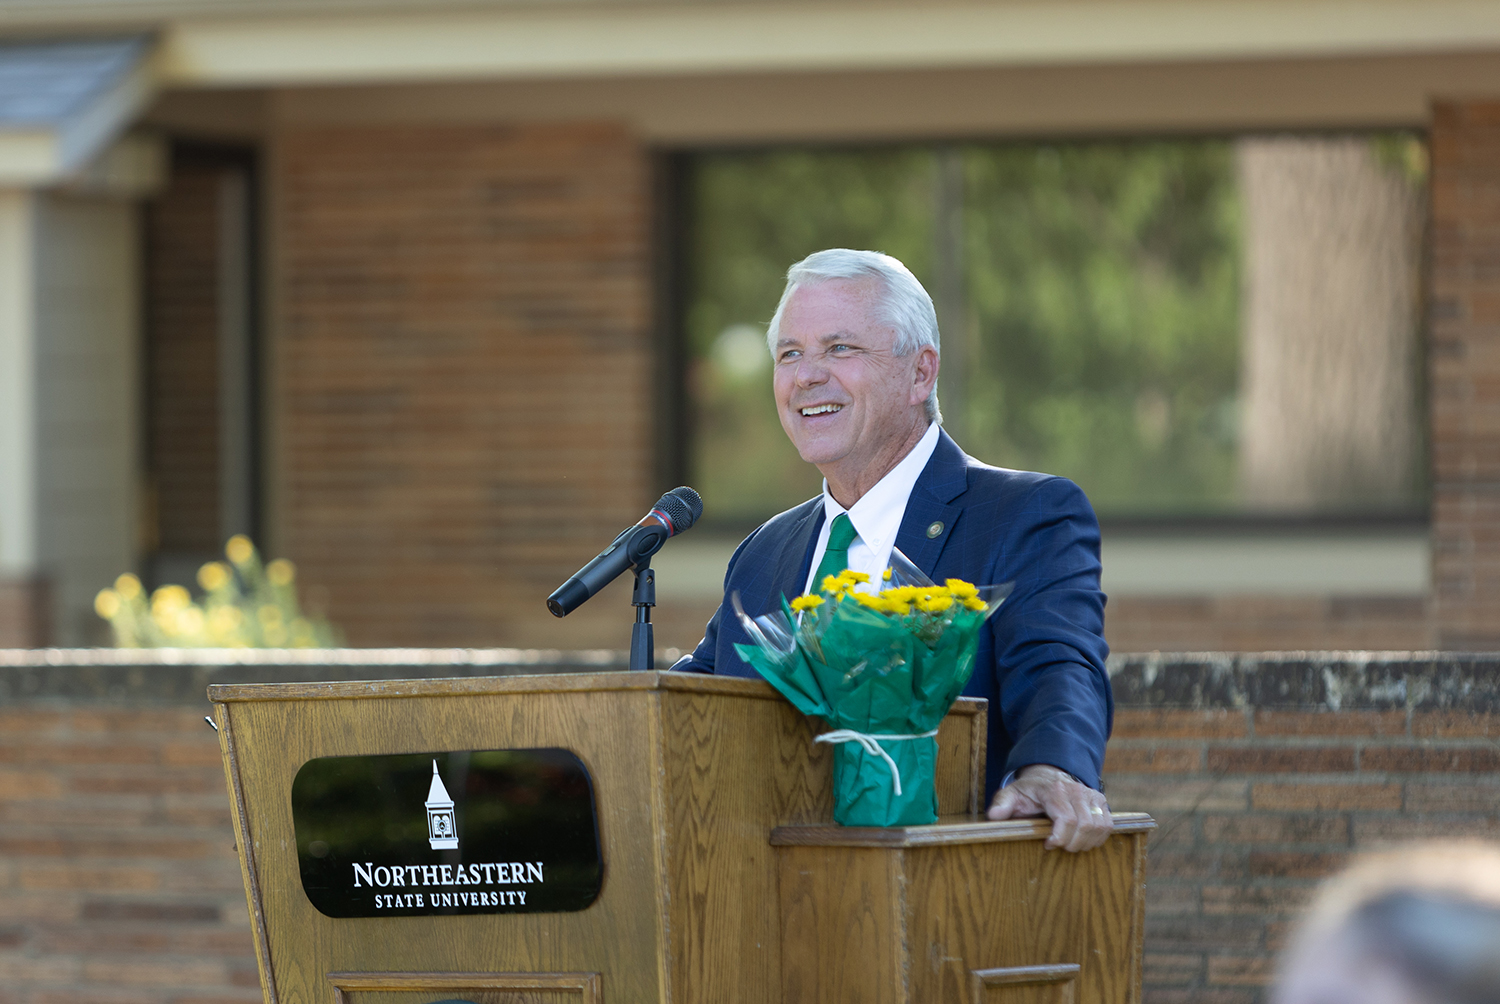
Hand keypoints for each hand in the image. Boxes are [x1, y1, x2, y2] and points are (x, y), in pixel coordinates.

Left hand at [987, 763, 1111, 851]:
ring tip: (1070, 844)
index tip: (1048, 844)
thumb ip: (1002, 804)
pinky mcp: (1101, 801)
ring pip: (1099, 827)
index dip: (1060, 838)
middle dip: (1072, 843)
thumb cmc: (1029, 790)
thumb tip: (994, 816)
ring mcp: (1091, 795)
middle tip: (1059, 847)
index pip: (1067, 819)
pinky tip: (1083, 839)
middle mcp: (1076, 791)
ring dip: (1085, 842)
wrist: (1048, 776)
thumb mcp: (1011, 794)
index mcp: (1054, 791)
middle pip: (1085, 826)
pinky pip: (1108, 824)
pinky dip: (1098, 837)